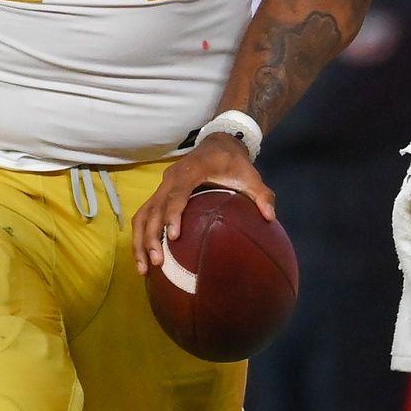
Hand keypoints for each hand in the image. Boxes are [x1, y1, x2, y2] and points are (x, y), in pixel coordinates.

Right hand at [132, 133, 274, 273]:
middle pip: (154, 208)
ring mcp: (162, 186)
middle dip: (152, 236)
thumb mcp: (250, 175)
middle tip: (157, 262)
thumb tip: (270, 217)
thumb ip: (261, 194)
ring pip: (143, 214)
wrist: (218, 142)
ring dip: (141, 240)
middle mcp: (171, 178)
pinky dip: (141, 236)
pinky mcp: (159, 194)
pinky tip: (144, 258)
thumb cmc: (233, 162)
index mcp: (192, 171)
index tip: (173, 236)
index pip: (177, 193)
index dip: (173, 214)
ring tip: (144, 268)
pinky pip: (144, 215)